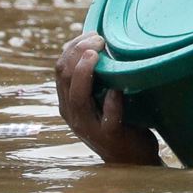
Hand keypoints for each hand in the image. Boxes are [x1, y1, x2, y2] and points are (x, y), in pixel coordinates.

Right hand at [55, 32, 161, 164]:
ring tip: (96, 55)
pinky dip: (111, 103)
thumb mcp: (101, 95)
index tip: (93, 33)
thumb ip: (98, 75)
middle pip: (64, 77)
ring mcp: (89, 126)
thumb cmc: (120, 119)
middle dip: (78, 52)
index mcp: (69, 100)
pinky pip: (107, 119)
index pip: (60, 68)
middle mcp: (73, 113)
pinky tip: (116, 90)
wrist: (132, 158)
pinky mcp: (110, 136)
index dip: (73, 47)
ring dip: (85, 73)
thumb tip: (103, 41)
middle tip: (99, 38)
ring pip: (78, 98)